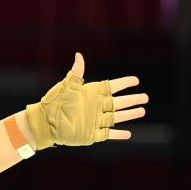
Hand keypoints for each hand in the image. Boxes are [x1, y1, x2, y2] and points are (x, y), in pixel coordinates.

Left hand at [24, 52, 149, 147]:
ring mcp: (95, 120)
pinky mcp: (92, 134)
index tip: (136, 80)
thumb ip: (76, 73)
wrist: (45, 123)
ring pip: (117, 117)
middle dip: (132, 100)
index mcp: (92, 93)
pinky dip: (119, 134)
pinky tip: (129, 133)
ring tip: (142, 111)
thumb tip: (79, 55)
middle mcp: (96, 106)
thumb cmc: (55, 102)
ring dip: (130, 114)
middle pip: (119, 102)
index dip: (124, 83)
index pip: (112, 87)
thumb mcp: (67, 87)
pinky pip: (109, 134)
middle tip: (145, 97)